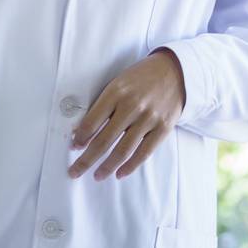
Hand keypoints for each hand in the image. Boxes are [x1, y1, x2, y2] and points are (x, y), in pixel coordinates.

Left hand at [68, 48, 186, 180]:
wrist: (174, 71)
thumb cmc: (139, 78)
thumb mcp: (117, 83)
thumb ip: (102, 105)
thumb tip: (82, 130)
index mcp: (115, 92)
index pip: (92, 121)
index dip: (80, 137)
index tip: (73, 147)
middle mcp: (132, 106)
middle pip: (104, 139)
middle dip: (87, 159)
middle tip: (75, 171)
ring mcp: (149, 118)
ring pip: (123, 149)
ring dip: (107, 166)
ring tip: (97, 176)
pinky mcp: (163, 128)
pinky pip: (144, 152)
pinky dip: (131, 165)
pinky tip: (119, 173)